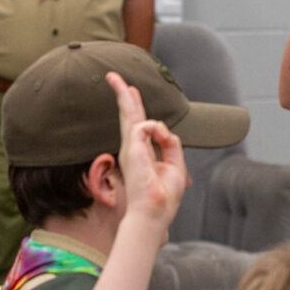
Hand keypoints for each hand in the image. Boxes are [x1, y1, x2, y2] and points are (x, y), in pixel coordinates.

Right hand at [108, 71, 187, 229]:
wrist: (154, 212)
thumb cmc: (163, 196)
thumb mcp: (175, 165)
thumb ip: (170, 144)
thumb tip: (162, 129)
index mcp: (142, 153)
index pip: (138, 125)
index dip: (136, 107)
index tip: (132, 92)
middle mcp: (133, 148)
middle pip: (128, 115)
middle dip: (123, 94)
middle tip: (114, 77)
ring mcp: (130, 148)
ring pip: (129, 113)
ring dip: (126, 95)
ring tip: (115, 79)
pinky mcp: (131, 148)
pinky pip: (146, 125)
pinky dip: (156, 128)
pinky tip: (157, 132)